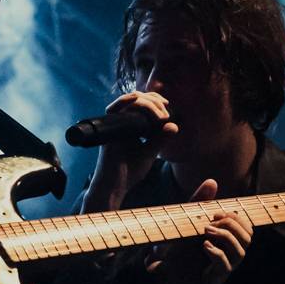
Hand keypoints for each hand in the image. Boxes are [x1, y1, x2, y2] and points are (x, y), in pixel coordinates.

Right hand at [82, 91, 177, 210]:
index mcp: (129, 126)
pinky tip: (143, 105)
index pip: (141, 103)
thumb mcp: (149, 153)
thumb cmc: (128, 172)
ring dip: (148, 103)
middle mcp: (120, 122)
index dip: (155, 100)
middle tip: (165, 113)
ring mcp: (114, 124)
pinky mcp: (110, 129)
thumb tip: (174, 125)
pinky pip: (117, 108)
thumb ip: (160, 139)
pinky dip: (129, 102)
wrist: (113, 186)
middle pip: (137, 97)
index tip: (168, 106)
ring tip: (161, 115)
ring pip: (130, 100)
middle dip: (154, 100)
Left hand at [144, 178, 251, 283]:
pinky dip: (217, 253)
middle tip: (212, 221)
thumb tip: (212, 182)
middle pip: (247, 239)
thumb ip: (200, 203)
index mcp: (225, 243)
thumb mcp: (187, 221)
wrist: (154, 268)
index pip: (247, 230)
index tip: (216, 212)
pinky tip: (204, 245)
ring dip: (226, 237)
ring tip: (206, 230)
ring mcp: (219, 272)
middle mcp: (227, 258)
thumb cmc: (172, 245)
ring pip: (240, 253)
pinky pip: (225, 268)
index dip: (237, 218)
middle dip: (233, 226)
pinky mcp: (210, 283)